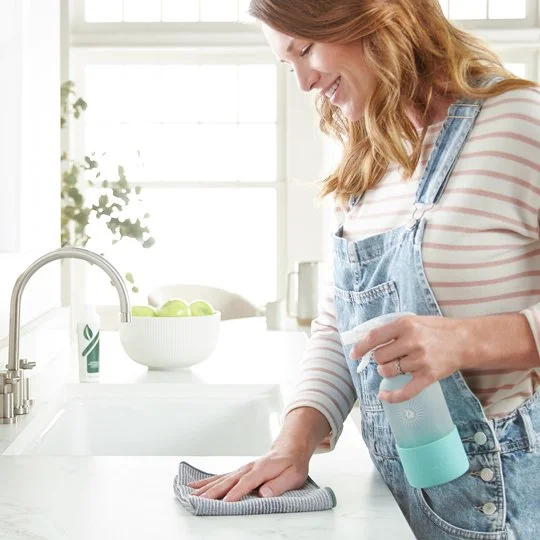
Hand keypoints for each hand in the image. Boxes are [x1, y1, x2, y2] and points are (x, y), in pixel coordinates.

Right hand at [187, 445, 309, 501]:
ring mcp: (242, 469)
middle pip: (228, 481)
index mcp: (262, 470)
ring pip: (220, 479)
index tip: (224, 504)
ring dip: (205, 487)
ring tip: (190, 493)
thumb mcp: (293, 475)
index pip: (246, 483)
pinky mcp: (239, 472)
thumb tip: (264, 493)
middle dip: (212, 492)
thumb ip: (279, 485)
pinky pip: (220, 477)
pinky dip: (207, 481)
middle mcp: (248, 469)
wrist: (290, 449)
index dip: (235, 494)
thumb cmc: (292, 463)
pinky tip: (196, 485)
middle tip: (197, 501)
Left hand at [349, 315, 467, 402]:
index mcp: (405, 325)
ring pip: (389, 371)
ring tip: (396, 366)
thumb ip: (391, 329)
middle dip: (379, 358)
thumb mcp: (412, 321)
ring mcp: (420, 361)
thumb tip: (366, 341)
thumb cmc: (436, 329)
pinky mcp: (428, 376)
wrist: (465, 340)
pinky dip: (392, 396)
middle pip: (379, 356)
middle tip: (388, 356)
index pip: (374, 337)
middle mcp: (412, 342)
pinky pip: (405, 391)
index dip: (361, 347)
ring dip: (386, 371)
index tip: (354, 354)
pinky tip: (382, 396)